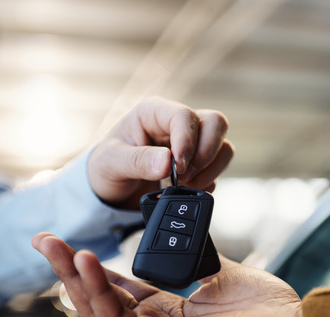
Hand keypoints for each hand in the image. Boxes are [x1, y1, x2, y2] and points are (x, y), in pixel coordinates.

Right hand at [32, 232, 302, 316]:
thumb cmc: (262, 310)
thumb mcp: (214, 271)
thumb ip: (187, 256)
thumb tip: (173, 231)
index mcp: (165, 313)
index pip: (116, 288)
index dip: (90, 266)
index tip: (68, 239)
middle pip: (98, 299)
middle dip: (68, 269)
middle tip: (43, 238)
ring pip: (101, 310)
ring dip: (75, 277)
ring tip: (55, 246)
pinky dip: (100, 291)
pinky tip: (87, 262)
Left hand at [87, 96, 233, 209]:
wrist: (110, 190)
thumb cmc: (106, 167)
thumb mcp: (111, 164)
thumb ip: (138, 161)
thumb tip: (167, 162)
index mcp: (154, 112)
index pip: (185, 116)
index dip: (188, 141)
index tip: (179, 167)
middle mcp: (176, 123)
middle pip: (215, 123)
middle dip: (206, 154)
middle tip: (185, 176)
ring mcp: (192, 142)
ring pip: (223, 146)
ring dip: (209, 170)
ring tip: (184, 186)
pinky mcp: (199, 163)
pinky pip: (218, 168)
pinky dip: (208, 183)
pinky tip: (186, 190)